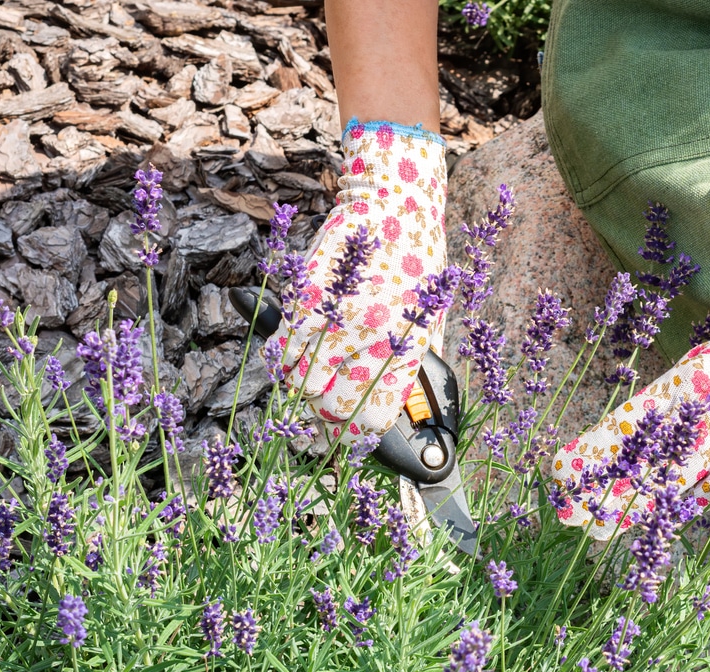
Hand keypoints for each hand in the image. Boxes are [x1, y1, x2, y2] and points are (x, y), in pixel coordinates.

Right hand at [267, 119, 447, 440]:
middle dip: (324, 412)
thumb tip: (394, 397)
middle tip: (325, 397)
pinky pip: (280, 351)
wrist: (396, 199)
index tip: (349, 431)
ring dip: (300, 383)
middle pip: (331, 410)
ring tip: (310, 368)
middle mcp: (372, 342)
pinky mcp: (307, 301)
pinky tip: (293, 348)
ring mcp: (337, 321)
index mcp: (408, 350)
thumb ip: (411, 359)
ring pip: (299, 385)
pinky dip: (281, 357)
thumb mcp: (429, 314)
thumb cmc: (418, 256)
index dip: (356, 433)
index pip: (373, 420)